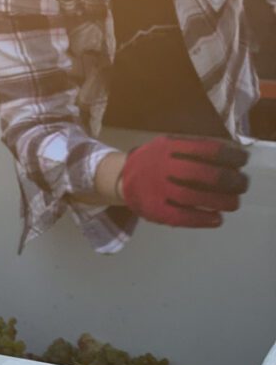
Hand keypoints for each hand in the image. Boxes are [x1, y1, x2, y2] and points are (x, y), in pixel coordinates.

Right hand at [120, 136, 248, 227]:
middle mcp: (162, 166)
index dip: (229, 155)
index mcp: (168, 147)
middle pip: (201, 174)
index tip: (243, 160)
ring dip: (219, 201)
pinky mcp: (155, 210)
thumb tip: (231, 154)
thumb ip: (192, 147)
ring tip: (234, 203)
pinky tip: (217, 219)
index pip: (204, 149)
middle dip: (228, 180)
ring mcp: (157, 189)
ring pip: (193, 197)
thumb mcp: (168, 145)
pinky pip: (182, 217)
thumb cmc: (154, 160)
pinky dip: (202, 219)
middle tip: (242, 184)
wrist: (121, 178)